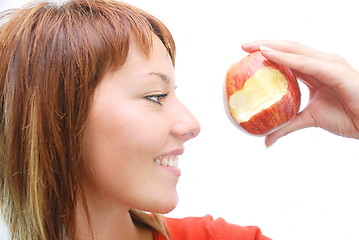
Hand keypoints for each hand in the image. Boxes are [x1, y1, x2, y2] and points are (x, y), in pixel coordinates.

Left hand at [242, 40, 358, 146]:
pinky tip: (269, 54)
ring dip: (272, 46)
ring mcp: (328, 64)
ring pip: (295, 50)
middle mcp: (320, 63)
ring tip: (251, 46)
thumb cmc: (346, 117)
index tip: (246, 53)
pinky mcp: (335, 70)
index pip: (287, 56)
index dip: (268, 52)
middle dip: (265, 44)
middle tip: (243, 45)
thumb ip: (287, 126)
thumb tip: (266, 140)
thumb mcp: (308, 119)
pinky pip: (305, 63)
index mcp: (315, 71)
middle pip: (289, 48)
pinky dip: (286, 58)